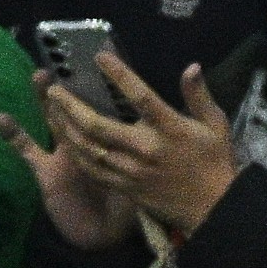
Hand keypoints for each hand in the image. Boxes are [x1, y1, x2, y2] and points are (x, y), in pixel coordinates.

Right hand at [0, 79, 139, 252]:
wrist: (103, 241)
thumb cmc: (127, 212)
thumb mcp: (147, 181)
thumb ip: (152, 158)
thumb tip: (166, 136)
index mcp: (112, 146)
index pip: (108, 113)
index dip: (104, 92)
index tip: (102, 64)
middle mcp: (88, 145)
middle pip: (77, 112)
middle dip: (71, 90)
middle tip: (67, 65)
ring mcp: (64, 156)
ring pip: (54, 123)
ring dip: (46, 102)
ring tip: (40, 77)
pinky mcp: (45, 172)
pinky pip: (28, 151)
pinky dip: (15, 136)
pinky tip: (1, 118)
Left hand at [42, 57, 242, 240]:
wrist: (214, 210)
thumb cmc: (214, 164)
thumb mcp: (215, 126)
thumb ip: (199, 96)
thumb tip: (191, 67)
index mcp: (169, 129)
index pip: (141, 97)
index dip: (119, 75)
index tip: (100, 57)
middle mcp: (145, 149)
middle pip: (98, 126)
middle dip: (71, 106)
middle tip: (54, 90)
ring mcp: (131, 171)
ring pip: (88, 148)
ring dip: (65, 128)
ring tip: (51, 110)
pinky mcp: (125, 187)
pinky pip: (92, 170)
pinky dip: (75, 153)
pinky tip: (65, 139)